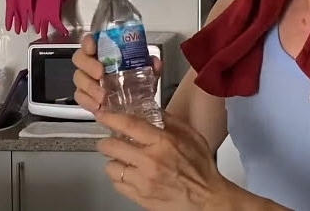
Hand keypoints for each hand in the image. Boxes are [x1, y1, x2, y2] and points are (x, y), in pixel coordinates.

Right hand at [73, 34, 162, 111]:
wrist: (135, 106)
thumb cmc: (136, 84)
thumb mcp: (147, 73)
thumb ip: (151, 66)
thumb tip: (154, 62)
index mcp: (106, 53)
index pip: (91, 41)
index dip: (88, 42)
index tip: (93, 46)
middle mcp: (93, 64)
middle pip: (80, 58)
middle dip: (88, 65)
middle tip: (100, 73)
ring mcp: (88, 80)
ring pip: (79, 78)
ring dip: (90, 86)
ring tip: (103, 95)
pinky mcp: (87, 97)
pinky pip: (80, 97)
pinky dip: (88, 101)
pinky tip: (98, 105)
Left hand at [96, 110, 235, 210]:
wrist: (206, 199)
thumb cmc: (201, 168)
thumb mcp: (192, 136)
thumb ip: (171, 121)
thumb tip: (153, 110)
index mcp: (164, 143)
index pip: (129, 125)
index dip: (111, 118)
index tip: (103, 115)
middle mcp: (151, 161)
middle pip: (112, 146)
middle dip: (107, 141)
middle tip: (111, 140)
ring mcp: (143, 181)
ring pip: (111, 166)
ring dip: (115, 161)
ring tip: (124, 159)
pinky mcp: (140, 196)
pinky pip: (117, 184)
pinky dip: (119, 177)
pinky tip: (130, 173)